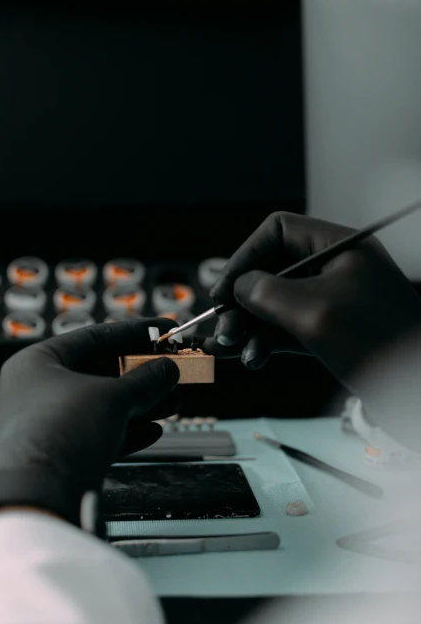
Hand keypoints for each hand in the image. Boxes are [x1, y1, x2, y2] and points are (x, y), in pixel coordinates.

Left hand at [0, 318, 178, 493]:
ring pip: (103, 407)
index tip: (164, 330)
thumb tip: (167, 369)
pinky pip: (98, 435)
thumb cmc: (59, 433)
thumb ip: (145, 380)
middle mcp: (38, 391)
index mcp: (38, 363)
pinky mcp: (60, 456)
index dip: (134, 332)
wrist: (39, 495)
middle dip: (142, 375)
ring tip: (174, 401)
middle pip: (100, 373)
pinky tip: (153, 430)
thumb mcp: (112, 397)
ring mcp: (48, 425)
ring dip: (141, 404)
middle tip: (173, 370)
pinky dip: (126, 431)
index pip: (94, 338)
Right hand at [206, 212, 420, 384]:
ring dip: (248, 327)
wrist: (418, 390)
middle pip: (270, 271)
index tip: (222, 290)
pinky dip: (265, 342)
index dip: (244, 257)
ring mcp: (332, 302)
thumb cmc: (380, 344)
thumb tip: (238, 287)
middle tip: (223, 329)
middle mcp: (334, 269)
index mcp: (339, 248)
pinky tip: (251, 359)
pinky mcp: (330, 332)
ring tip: (232, 350)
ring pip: (275, 305)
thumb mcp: (313, 311)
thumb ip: (266, 292)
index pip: (277, 232)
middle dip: (241, 301)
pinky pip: (286, 330)